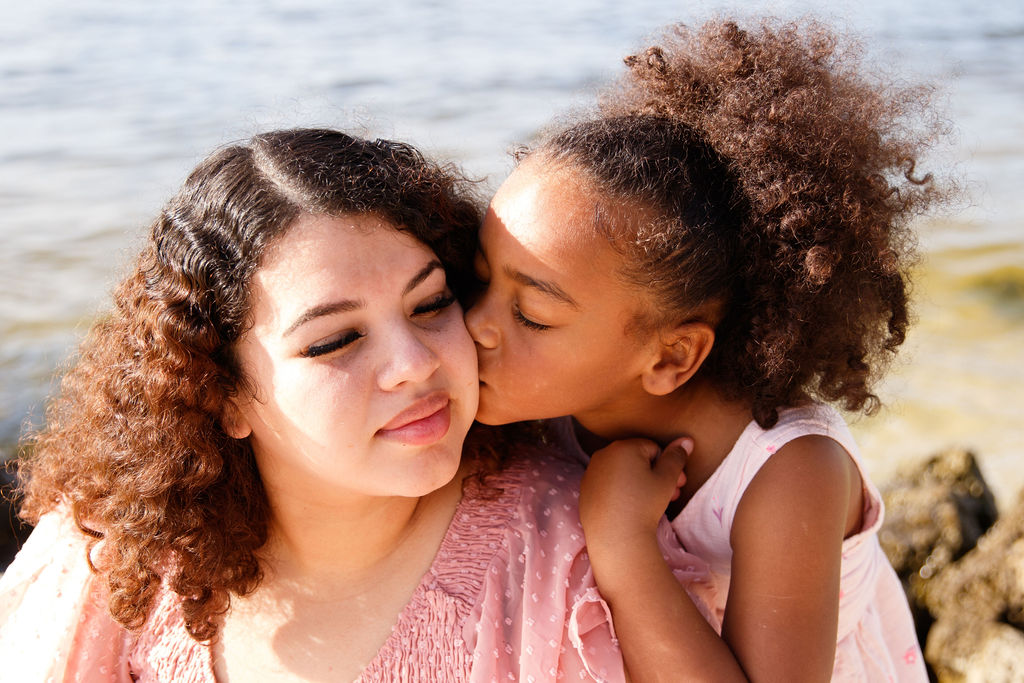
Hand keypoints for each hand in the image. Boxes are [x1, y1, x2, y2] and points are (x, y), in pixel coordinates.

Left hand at [580, 437, 691, 551]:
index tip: (678, 484)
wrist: (615, 537)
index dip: (668, 466)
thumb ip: (676, 457)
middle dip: (657, 475)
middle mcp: (603, 454)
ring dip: (641, 483)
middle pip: (637, 460)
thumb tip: (686, 440)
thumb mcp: (667, 479)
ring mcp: (591, 472)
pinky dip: (621, 491)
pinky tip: (631, 507)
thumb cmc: (644, 505)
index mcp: (623, 446)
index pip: (653, 448)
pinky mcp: (585, 489)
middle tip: (672, 495)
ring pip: (623, 472)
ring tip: (655, 504)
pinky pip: (609, 484)